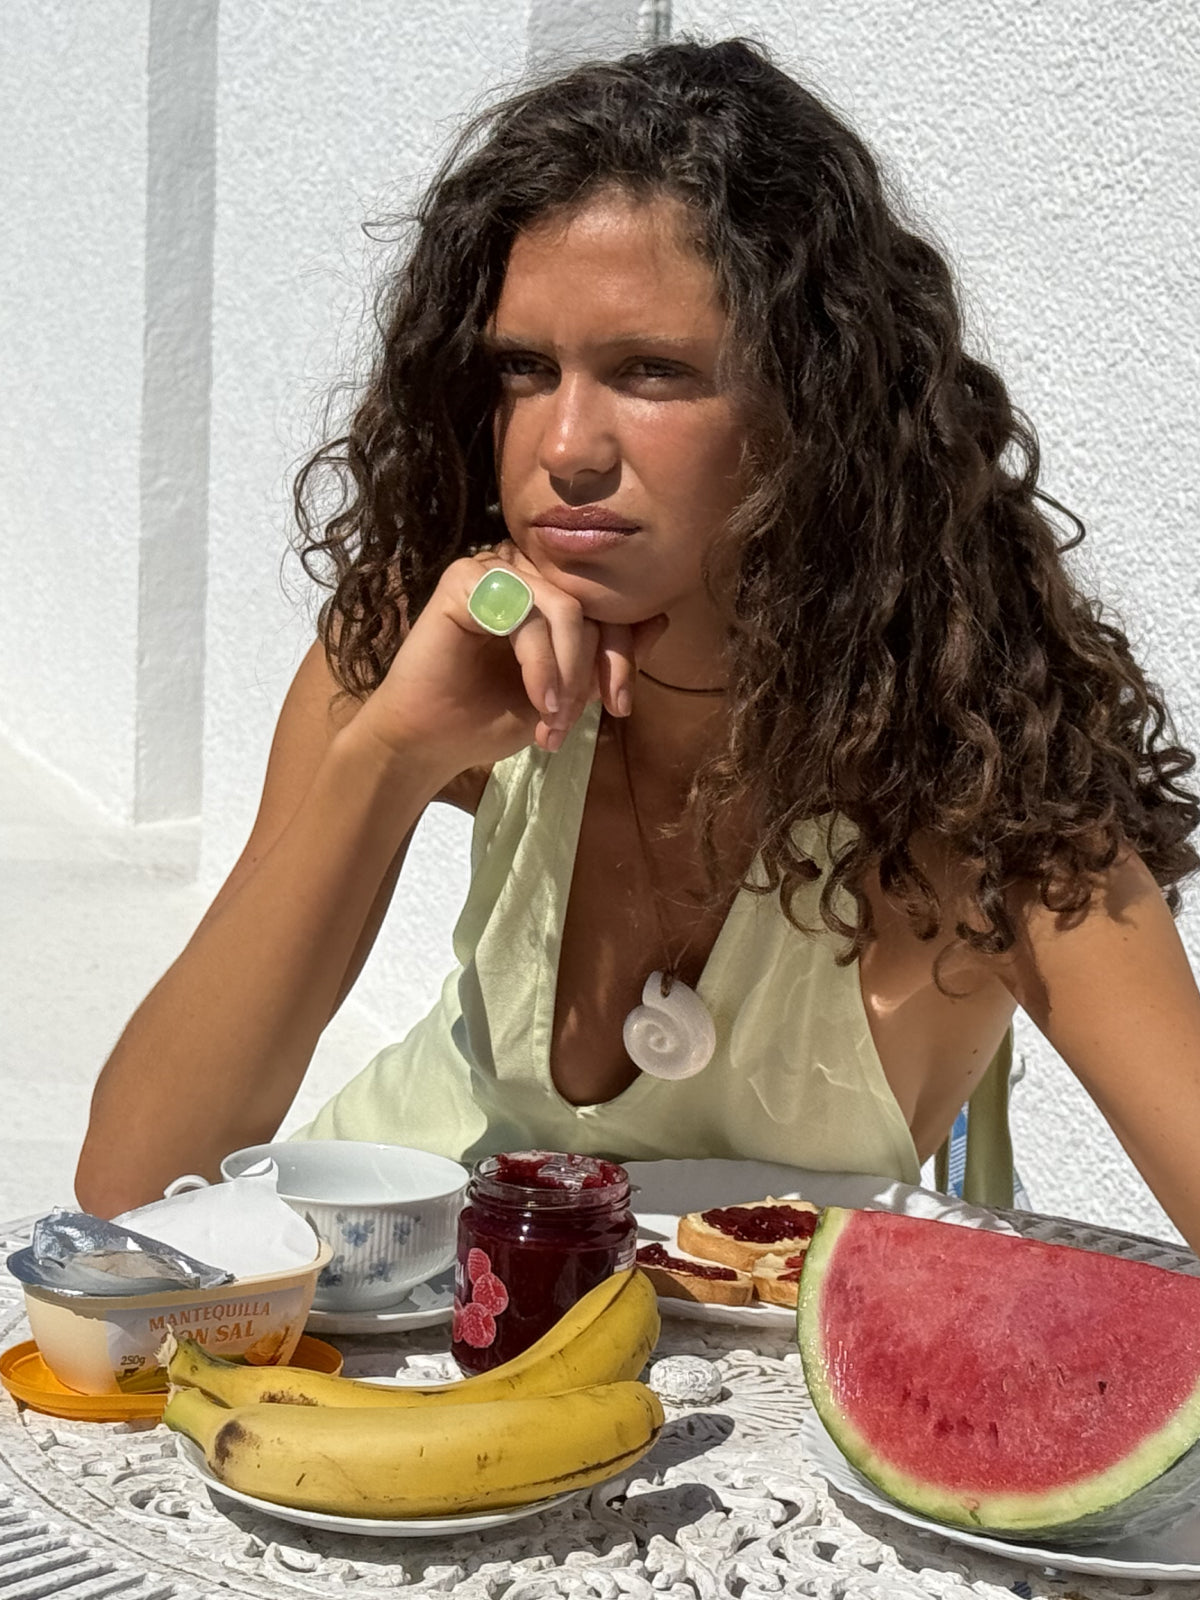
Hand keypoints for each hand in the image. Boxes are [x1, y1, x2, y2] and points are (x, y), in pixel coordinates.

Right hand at [351, 543, 667, 777]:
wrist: (431, 742)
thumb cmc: (491, 718)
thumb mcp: (566, 692)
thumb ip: (606, 657)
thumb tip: (661, 618)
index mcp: (545, 591)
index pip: (605, 606)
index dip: (621, 655)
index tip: (619, 707)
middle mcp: (521, 571)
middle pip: (591, 603)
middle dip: (591, 670)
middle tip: (573, 720)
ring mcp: (491, 570)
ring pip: (565, 608)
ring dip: (566, 671)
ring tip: (553, 716)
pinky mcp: (464, 581)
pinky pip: (525, 612)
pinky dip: (539, 662)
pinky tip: (537, 700)